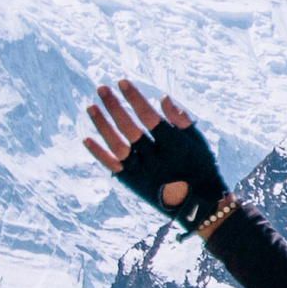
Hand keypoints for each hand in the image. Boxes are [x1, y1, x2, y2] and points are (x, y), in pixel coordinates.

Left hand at [82, 80, 232, 235]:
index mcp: (174, 145)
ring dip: (102, 125)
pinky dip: (99, 154)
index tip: (122, 82)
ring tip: (91, 107)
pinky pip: (113, 167)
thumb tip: (162, 97)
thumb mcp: (197, 142)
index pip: (149, 117)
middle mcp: (156, 159)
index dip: (135, 99)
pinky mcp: (133, 183)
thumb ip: (180, 120)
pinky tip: (86, 138)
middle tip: (101, 88)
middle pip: (130, 128)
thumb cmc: (200, 167)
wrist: (200, 205)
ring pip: (117, 146)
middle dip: (114, 107)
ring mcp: (143, 172)